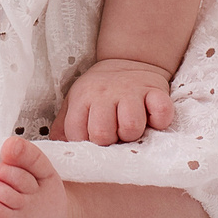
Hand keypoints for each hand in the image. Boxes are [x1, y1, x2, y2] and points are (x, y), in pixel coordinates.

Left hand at [54, 57, 177, 144]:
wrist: (128, 61)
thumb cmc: (99, 92)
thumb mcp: (74, 103)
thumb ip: (63, 128)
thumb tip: (56, 155)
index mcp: (82, 98)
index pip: (77, 135)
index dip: (87, 144)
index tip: (95, 138)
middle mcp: (104, 93)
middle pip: (103, 134)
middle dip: (110, 141)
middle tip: (115, 132)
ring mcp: (131, 90)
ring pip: (131, 127)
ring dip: (134, 133)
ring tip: (132, 125)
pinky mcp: (155, 90)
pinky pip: (161, 114)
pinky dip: (160, 121)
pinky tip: (152, 118)